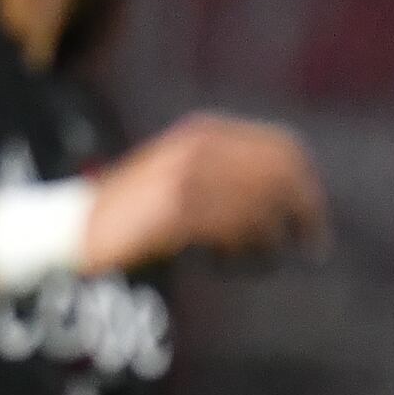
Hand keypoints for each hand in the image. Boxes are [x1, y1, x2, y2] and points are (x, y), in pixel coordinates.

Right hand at [83, 113, 326, 269]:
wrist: (79, 227)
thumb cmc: (138, 212)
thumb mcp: (186, 175)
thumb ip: (228, 175)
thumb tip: (291, 198)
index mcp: (206, 131)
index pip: (283, 146)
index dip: (307, 184)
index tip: (314, 219)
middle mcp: (201, 145)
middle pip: (282, 174)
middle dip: (305, 212)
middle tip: (312, 247)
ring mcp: (188, 174)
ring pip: (261, 206)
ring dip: (268, 241)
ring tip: (251, 261)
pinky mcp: (177, 208)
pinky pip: (234, 229)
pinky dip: (241, 252)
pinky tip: (226, 263)